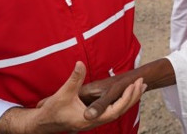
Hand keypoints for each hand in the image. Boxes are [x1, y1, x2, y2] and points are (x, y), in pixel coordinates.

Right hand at [0, 62, 144, 133]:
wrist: (43, 123)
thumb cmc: (53, 110)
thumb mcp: (64, 93)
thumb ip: (74, 79)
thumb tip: (80, 63)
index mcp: (89, 118)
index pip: (114, 110)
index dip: (126, 98)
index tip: (134, 85)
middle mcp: (94, 121)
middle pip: (119, 111)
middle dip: (132, 97)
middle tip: (143, 82)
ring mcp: (93, 121)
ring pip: (116, 111)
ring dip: (128, 99)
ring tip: (139, 86)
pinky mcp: (91, 117)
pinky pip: (110, 111)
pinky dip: (120, 102)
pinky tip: (124, 94)